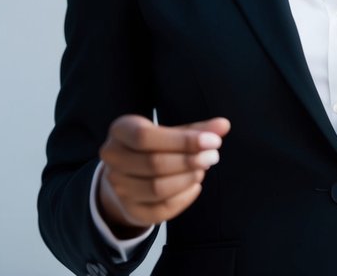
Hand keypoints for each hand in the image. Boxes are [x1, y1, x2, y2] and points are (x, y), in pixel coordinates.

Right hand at [97, 114, 230, 235]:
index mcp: (120, 131)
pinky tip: (195, 186)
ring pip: (156, 188)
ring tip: (202, 169)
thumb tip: (223, 125)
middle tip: (213, 156)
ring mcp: (118, 187)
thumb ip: (197, 129)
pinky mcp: (130, 210)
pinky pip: (160, 210)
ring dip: (187, 179)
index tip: (213, 141)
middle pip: (153, 163)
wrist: (128, 174)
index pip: (145, 136)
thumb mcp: (171, 132)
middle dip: (189, 161)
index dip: (182, 140)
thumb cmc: (154, 146)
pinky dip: (183, 198)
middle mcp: (112, 159)